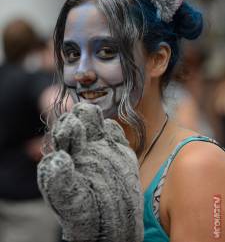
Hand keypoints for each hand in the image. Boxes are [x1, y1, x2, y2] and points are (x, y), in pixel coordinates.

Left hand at [37, 102, 143, 241]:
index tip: (70, 128)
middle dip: (77, 117)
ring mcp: (100, 146)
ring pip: (94, 122)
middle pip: (77, 122)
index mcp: (65, 156)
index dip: (65, 129)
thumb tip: (55, 157)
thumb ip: (58, 180)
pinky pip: (115, 132)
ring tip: (92, 116)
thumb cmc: (86, 216)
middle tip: (79, 122)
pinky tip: (112, 135)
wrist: (114, 224)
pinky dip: (113, 129)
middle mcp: (81, 148)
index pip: (62, 134)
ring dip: (92, 117)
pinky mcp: (119, 149)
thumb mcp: (69, 200)